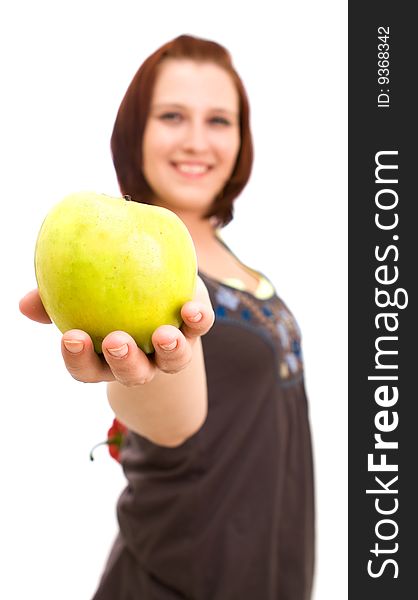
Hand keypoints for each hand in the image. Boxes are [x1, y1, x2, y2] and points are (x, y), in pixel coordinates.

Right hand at [19, 277, 213, 385]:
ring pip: (171, 361)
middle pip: (132, 373)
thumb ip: (55, 299)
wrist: (155, 291)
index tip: (70, 337)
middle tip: (116, 341)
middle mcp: (140, 361)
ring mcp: (169, 351)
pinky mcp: (193, 329)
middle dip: (124, 361)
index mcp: (107, 357)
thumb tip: (25, 303)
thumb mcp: (83, 295)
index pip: (87, 368)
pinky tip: (192, 308)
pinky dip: (198, 321)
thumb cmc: (108, 298)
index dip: (78, 359)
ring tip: (163, 334)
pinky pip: (198, 329)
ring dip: (168, 350)